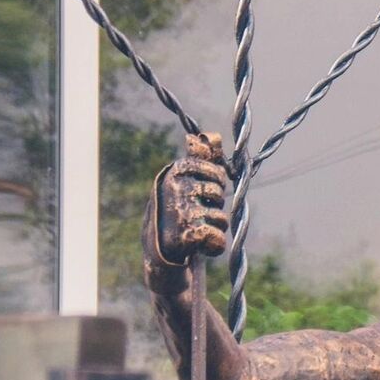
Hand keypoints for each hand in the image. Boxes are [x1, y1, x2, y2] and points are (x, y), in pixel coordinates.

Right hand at [150, 132, 229, 265]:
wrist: (158, 243)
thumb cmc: (179, 205)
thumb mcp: (186, 178)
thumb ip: (202, 158)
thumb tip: (214, 135)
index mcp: (176, 171)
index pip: (217, 171)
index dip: (217, 182)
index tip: (207, 188)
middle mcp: (176, 188)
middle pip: (219, 193)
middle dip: (215, 204)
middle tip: (197, 210)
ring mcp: (181, 211)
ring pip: (221, 217)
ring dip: (215, 225)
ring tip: (197, 226)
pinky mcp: (187, 234)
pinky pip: (218, 237)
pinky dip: (215, 244)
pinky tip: (202, 243)